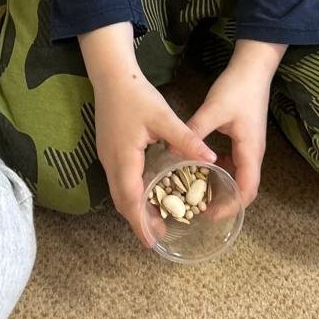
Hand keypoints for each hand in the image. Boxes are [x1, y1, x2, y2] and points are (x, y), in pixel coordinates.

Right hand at [79, 24, 214, 247]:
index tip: (152, 242)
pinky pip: (119, 180)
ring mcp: (107, 157)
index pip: (131, 199)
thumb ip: (186, 139)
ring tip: (155, 219)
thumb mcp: (164, 117)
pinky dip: (132, 193)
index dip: (140, 222)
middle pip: (122, 201)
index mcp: (124, 158)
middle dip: (139, 220)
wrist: (110, 76)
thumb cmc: (136, 95)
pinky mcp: (109, 151)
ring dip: (135, 208)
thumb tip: (211, 157)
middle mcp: (111, 163)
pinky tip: (147, 192)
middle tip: (160, 235)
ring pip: (119, 192)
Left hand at [186, 40, 285, 206]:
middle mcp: (253, 153)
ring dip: (222, 187)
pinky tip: (200, 169)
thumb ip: (194, 131)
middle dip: (225, 202)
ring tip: (198, 195)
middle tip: (199, 210)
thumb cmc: (238, 88)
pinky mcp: (243, 140)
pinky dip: (219, 172)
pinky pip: (233, 164)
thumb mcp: (213, 110)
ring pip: (238, 177)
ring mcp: (249, 147)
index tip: (210, 215)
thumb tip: (170, 151)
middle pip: (244, 189)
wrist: (253, 68)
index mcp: (250, 150)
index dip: (231, 206)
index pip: (247, 190)